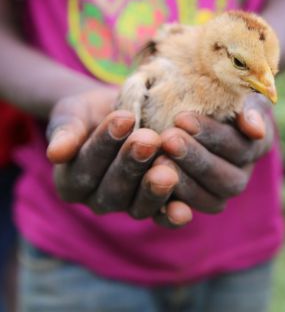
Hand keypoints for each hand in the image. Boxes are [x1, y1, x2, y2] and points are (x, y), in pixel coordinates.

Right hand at [46, 87, 191, 225]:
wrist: (120, 112)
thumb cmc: (92, 113)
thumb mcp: (73, 114)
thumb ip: (66, 132)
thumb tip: (56, 153)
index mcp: (72, 182)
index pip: (85, 168)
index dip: (104, 144)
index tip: (124, 118)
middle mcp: (98, 200)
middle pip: (112, 190)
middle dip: (131, 163)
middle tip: (148, 140)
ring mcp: (128, 204)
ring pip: (137, 205)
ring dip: (153, 189)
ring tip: (168, 169)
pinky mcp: (154, 204)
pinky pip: (161, 216)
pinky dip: (171, 215)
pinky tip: (184, 211)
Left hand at [153, 93, 274, 225]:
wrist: (197, 107)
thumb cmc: (217, 97)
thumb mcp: (238, 94)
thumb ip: (249, 109)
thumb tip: (256, 131)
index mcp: (254, 147)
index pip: (240, 148)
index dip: (212, 135)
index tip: (182, 118)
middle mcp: (240, 176)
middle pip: (227, 180)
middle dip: (196, 159)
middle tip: (168, 138)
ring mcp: (218, 193)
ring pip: (210, 201)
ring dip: (184, 182)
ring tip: (160, 158)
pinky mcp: (191, 203)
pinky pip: (186, 215)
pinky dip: (170, 209)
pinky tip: (152, 186)